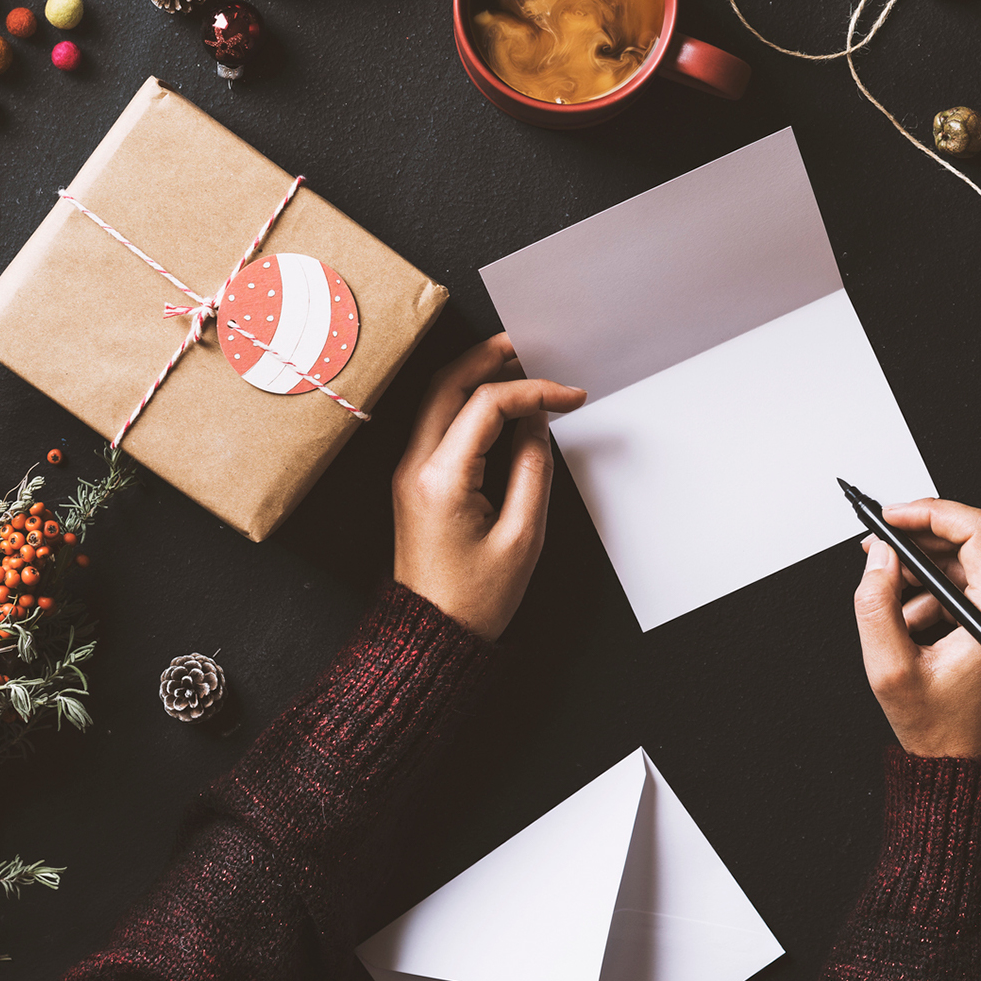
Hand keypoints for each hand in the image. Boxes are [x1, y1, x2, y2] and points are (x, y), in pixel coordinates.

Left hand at [393, 334, 586, 640]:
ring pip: (437, 398)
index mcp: (441, 479)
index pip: (486, 406)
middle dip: (491, 357)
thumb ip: (534, 470)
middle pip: (447, 384)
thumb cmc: (475, 599)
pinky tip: (499, 403)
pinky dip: (468, 401)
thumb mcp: (523, 536)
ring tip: (519, 363)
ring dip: (476, 374)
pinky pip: (437, 423)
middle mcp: (415, 466)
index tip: (570, 396)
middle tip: (533, 346)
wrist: (430, 635)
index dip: (534, 391)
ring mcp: (409, 471)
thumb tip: (538, 424)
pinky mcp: (415, 480)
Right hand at [851, 499, 980, 762]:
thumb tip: (880, 556)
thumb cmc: (940, 731)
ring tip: (889, 599)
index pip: (978, 530)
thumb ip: (876, 604)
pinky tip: (909, 620)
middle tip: (879, 548)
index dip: (930, 513)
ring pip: (969, 562)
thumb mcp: (890, 669)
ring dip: (924, 570)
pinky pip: (971, 585)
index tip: (893, 517)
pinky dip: (935, 591)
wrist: (965, 769)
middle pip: (973, 541)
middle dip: (919, 540)